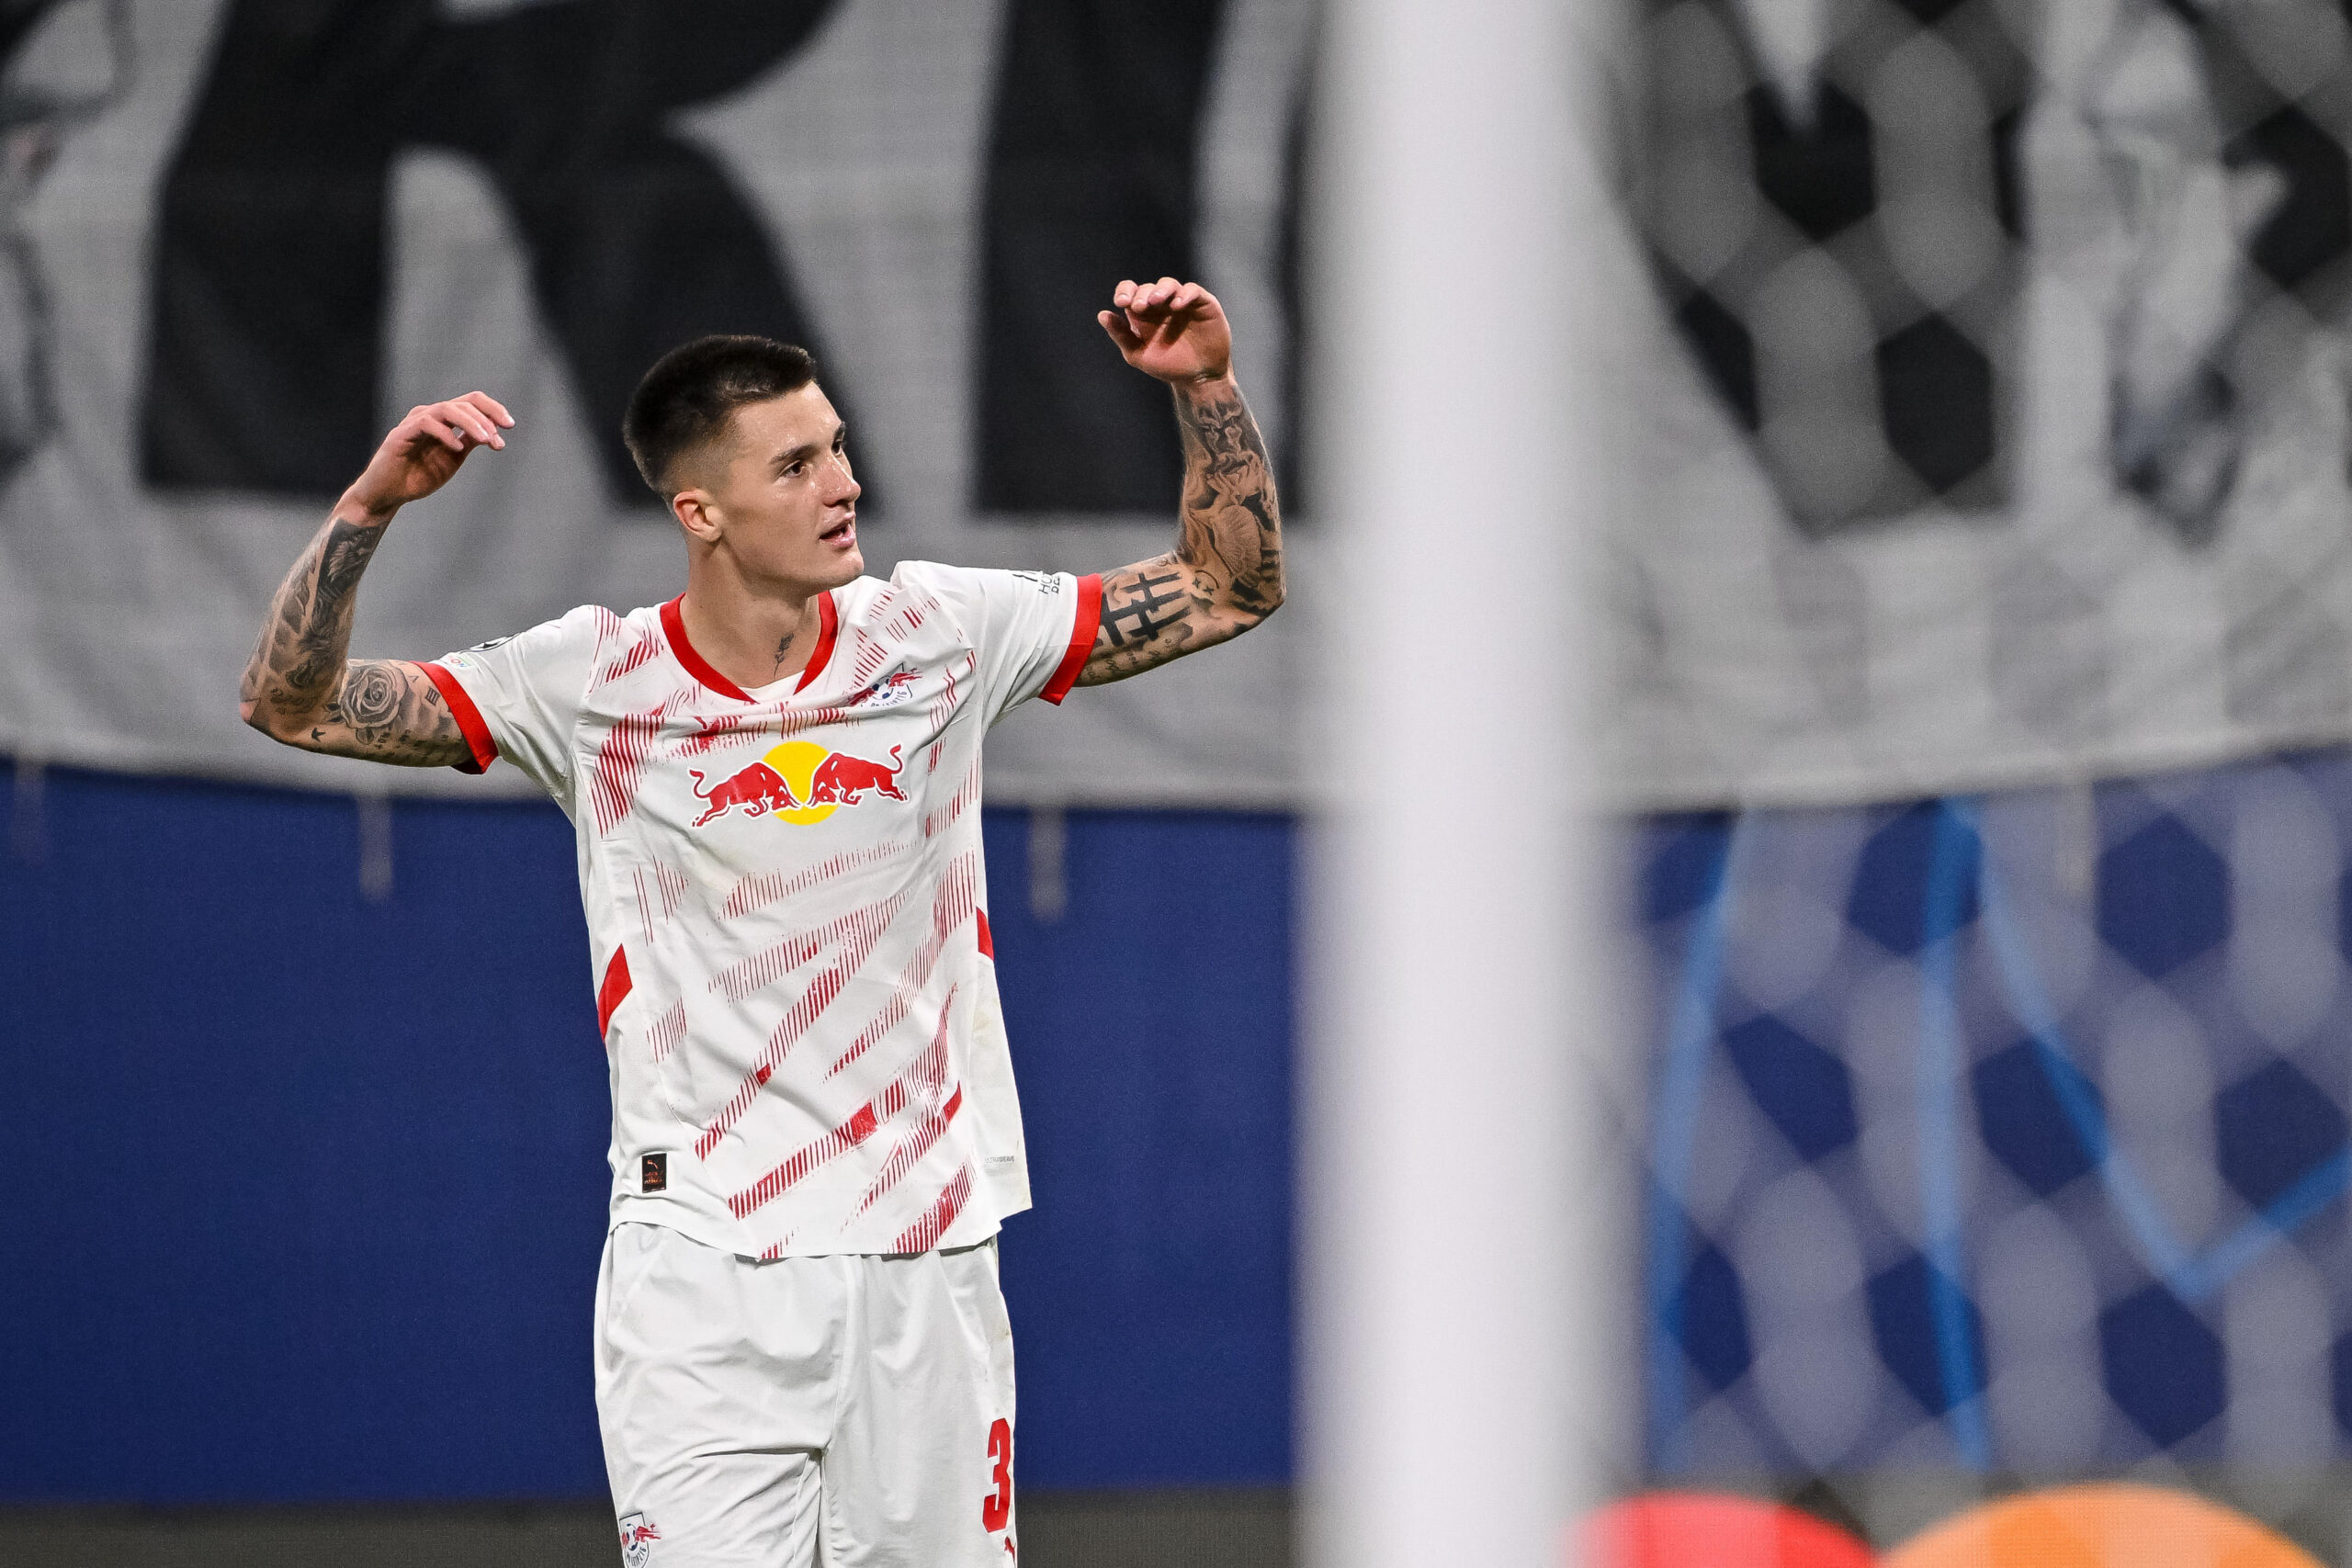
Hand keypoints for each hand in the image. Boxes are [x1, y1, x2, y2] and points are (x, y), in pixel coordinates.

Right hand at [341, 392, 514, 518]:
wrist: (389, 494)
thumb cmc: (418, 476)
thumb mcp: (453, 459)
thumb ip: (469, 442)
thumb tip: (492, 433)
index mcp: (444, 420)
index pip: (471, 402)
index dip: (493, 409)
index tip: (510, 425)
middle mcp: (430, 415)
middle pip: (464, 402)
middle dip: (487, 418)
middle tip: (498, 438)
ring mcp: (415, 422)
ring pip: (448, 408)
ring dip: (471, 422)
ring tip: (486, 439)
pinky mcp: (401, 434)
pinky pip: (426, 423)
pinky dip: (445, 433)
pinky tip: (457, 447)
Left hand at [1098, 277, 1232, 384]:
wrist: (1198, 378)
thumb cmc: (1168, 365)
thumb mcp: (1139, 354)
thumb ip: (1121, 335)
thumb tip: (1102, 315)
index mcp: (1144, 313)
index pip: (1130, 291)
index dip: (1124, 291)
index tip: (1121, 302)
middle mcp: (1162, 304)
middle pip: (1148, 288)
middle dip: (1142, 295)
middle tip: (1139, 307)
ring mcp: (1182, 302)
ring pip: (1169, 284)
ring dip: (1161, 290)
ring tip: (1156, 300)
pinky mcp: (1203, 303)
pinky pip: (1193, 291)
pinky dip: (1185, 294)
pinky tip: (1178, 305)